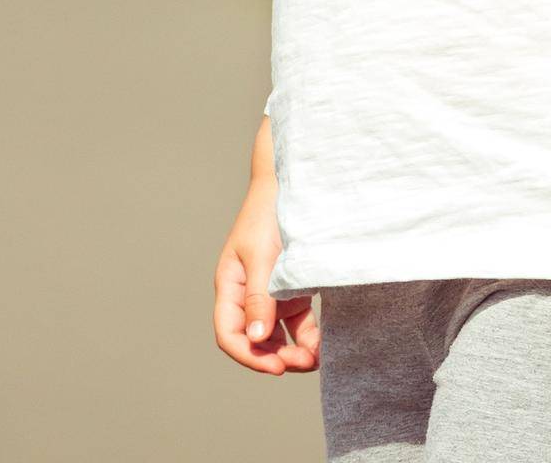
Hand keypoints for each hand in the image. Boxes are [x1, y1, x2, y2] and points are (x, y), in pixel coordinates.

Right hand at [213, 177, 319, 374]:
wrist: (291, 184)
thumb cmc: (269, 213)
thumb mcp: (262, 255)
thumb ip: (258, 297)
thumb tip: (255, 339)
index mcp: (230, 286)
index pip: (229, 334)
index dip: (249, 357)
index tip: (276, 367)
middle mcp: (247, 294)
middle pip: (254, 341)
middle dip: (275, 358)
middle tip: (302, 363)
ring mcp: (269, 292)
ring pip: (277, 336)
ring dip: (292, 351)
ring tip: (314, 359)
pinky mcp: (290, 288)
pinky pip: (296, 323)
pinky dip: (307, 337)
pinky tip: (321, 345)